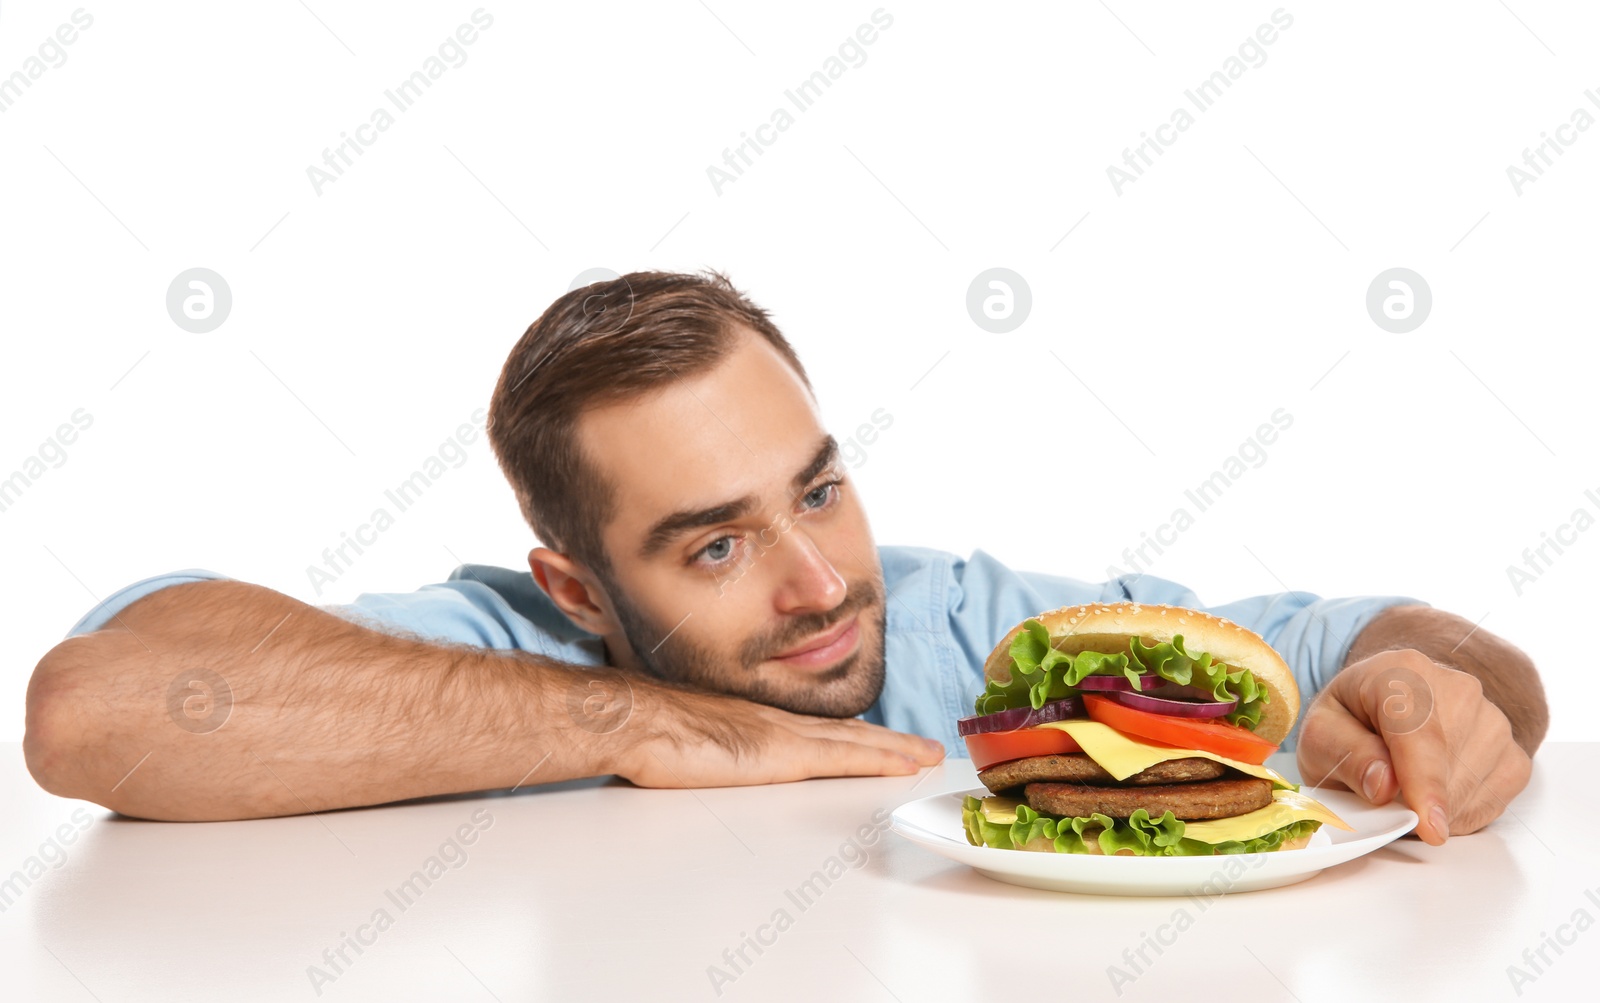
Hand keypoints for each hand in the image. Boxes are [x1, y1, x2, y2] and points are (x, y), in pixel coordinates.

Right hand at [609, 680, 945, 787]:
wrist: (634, 720)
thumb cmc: (646, 732)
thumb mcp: (685, 743)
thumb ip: (708, 753)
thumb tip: (704, 765)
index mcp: (754, 722)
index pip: (816, 730)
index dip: (853, 737)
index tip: (880, 744)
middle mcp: (776, 721)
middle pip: (846, 732)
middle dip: (887, 742)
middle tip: (925, 749)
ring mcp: (783, 735)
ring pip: (855, 742)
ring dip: (895, 750)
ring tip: (928, 757)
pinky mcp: (783, 753)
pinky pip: (846, 756)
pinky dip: (881, 759)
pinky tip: (906, 765)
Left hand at [1294, 648, 1531, 844]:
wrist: (1382, 709)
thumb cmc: (1350, 721)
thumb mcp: (1320, 735)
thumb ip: (1346, 756)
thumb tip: (1383, 786)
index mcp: (1403, 672)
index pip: (1420, 733)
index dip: (1425, 783)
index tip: (1430, 826)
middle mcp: (1458, 689)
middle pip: (1450, 766)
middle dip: (1415, 801)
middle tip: (1381, 796)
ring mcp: (1493, 720)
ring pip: (1474, 789)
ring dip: (1435, 809)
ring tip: (1404, 789)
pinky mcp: (1513, 753)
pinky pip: (1494, 800)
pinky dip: (1461, 814)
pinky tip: (1434, 795)